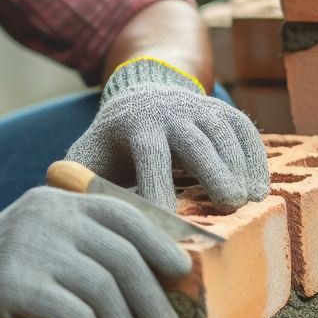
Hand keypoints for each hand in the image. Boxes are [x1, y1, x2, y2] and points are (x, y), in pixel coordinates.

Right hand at [0, 186, 191, 317]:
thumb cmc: (8, 271)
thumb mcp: (46, 240)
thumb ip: (89, 246)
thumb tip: (160, 277)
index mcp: (59, 200)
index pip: (122, 212)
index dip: (159, 241)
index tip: (183, 271)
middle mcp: (46, 215)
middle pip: (120, 256)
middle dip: (152, 301)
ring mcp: (29, 247)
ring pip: (102, 289)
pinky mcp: (13, 283)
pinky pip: (74, 315)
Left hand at [66, 57, 269, 210]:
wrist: (143, 96)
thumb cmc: (114, 143)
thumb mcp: (90, 154)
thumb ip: (76, 177)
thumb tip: (57, 198)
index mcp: (135, 125)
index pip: (150, 155)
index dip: (160, 186)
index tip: (169, 221)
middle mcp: (171, 112)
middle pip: (196, 140)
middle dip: (213, 171)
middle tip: (229, 206)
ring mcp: (201, 109)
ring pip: (225, 134)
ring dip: (240, 168)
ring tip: (249, 205)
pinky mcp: (225, 113)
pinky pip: (246, 131)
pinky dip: (256, 158)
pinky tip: (260, 191)